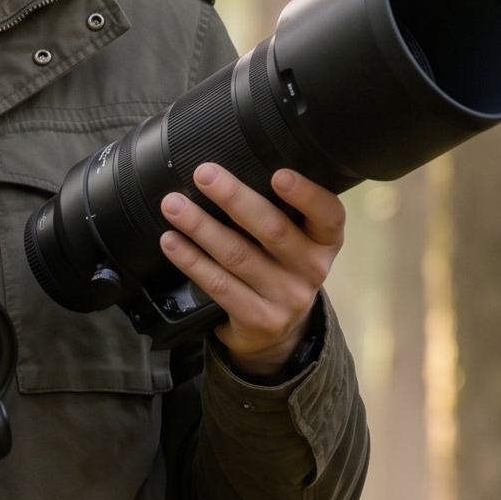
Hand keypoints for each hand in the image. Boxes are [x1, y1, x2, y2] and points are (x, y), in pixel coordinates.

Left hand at [158, 165, 344, 374]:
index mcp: (326, 241)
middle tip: (204, 174)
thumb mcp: (298, 240)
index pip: (329, 215)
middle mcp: (313, 269)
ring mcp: (286, 298)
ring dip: (201, 226)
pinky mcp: (258, 318)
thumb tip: (229, 168)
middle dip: (234, 198)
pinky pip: (219, 284)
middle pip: (273, 230)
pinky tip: (172, 241)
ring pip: (238, 255)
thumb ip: (281, 209)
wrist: (278, 331)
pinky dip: (191, 260)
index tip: (279, 174)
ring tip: (174, 205)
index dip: (306, 194)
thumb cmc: (281, 267)